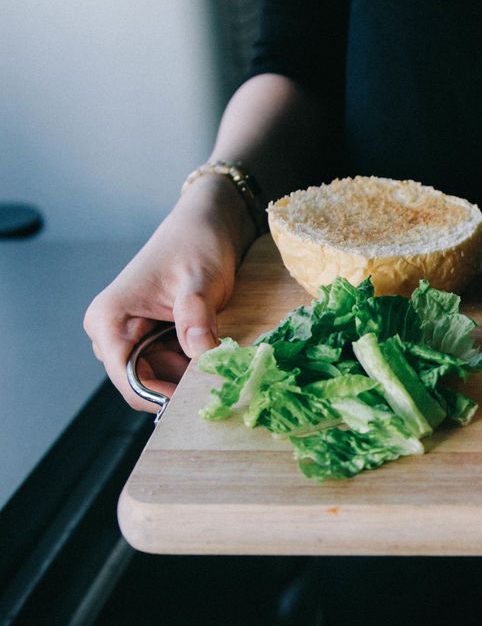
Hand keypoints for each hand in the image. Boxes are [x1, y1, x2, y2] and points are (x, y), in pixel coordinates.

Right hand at [84, 177, 255, 410]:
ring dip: (193, 382)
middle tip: (223, 394)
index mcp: (109, 319)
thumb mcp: (200, 281)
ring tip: (228, 379)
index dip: (163, 397)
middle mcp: (113, 333)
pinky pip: (174, 368)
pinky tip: (221, 367)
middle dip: (182, 392)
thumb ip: (196, 318)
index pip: (128, 380)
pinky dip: (197, 370)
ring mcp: (134, 337)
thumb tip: (202, 357)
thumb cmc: (196, 243)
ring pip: (162, 380)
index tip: (202, 402)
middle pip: (144, 385)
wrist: (207, 223)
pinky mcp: (156, 338)